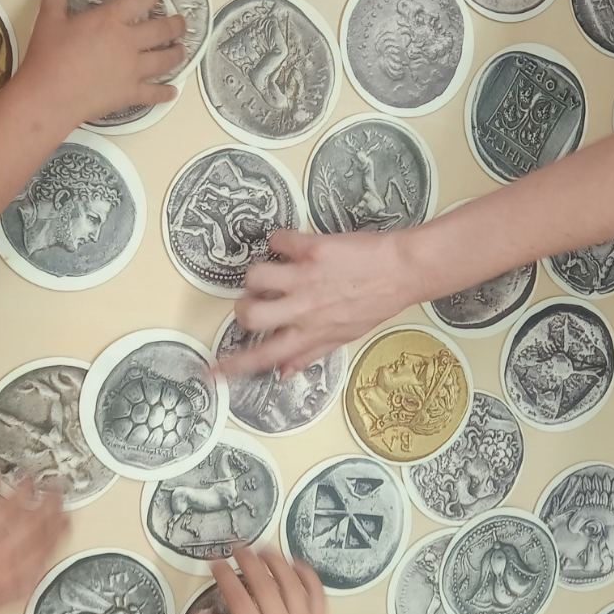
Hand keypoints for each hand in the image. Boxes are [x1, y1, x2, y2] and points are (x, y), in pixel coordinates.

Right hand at [15, 0, 186, 127]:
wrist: (49, 97)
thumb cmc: (48, 58)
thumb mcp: (49, 20)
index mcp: (111, 20)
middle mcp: (128, 43)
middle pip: (163, 30)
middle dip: (176, 25)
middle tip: (181, 23)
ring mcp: (132, 70)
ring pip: (165, 60)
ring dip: (176, 54)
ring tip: (181, 51)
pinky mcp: (130, 94)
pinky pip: (154, 93)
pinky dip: (165, 93)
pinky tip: (171, 92)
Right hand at [196, 549, 327, 613]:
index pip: (239, 601)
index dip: (226, 577)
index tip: (216, 562)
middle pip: (266, 587)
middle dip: (250, 562)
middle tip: (238, 547)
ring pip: (293, 585)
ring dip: (277, 562)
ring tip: (264, 548)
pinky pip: (318, 594)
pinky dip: (308, 575)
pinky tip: (295, 562)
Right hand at [222, 230, 416, 376]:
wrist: (404, 270)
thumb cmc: (375, 304)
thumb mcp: (343, 336)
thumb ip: (310, 353)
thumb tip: (282, 372)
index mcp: (310, 334)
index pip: (264, 356)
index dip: (232, 366)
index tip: (209, 371)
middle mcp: (304, 309)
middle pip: (249, 314)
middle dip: (242, 308)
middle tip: (255, 302)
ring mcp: (307, 278)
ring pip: (255, 276)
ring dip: (257, 274)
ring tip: (273, 272)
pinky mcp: (313, 249)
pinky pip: (278, 241)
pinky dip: (279, 241)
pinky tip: (291, 246)